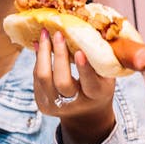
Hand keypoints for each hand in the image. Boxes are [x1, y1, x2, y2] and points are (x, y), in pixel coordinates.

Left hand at [33, 29, 115, 143]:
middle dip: (58, 56)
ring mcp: (55, 105)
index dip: (84, 69)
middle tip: (58, 34)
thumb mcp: (107, 75)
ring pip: (43, 78)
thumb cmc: (99, 86)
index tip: (79, 51)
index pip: (89, 84)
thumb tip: (96, 30)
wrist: (86, 114)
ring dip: (43, 53)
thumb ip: (101, 58)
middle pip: (61, 82)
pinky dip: (38, 59)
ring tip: (44, 34)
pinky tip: (40, 44)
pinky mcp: (42, 103)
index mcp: (95, 96)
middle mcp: (74, 104)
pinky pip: (37, 78)